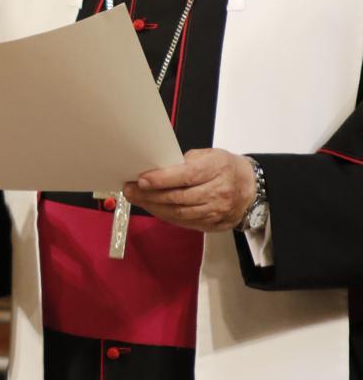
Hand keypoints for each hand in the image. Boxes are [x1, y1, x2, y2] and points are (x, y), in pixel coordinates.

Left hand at [122, 148, 256, 233]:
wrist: (250, 188)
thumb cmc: (224, 167)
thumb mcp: (208, 155)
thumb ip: (184, 162)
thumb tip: (155, 169)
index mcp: (217, 168)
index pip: (186, 176)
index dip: (162, 179)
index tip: (141, 179)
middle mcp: (219, 192)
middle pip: (179, 197)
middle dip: (150, 195)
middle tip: (131, 190)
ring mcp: (217, 211)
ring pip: (179, 213)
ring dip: (154, 207)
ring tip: (137, 199)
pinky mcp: (213, 224)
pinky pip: (184, 223)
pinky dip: (166, 216)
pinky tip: (153, 208)